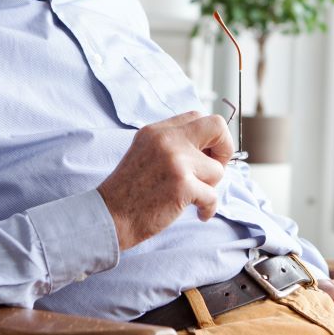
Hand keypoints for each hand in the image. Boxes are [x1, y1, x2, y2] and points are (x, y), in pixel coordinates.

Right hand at [98, 111, 234, 249]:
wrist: (109, 217)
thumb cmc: (129, 192)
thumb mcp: (145, 153)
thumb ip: (172, 144)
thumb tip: (209, 148)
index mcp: (157, 130)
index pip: (197, 116)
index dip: (208, 137)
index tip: (204, 157)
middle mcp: (166, 139)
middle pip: (216, 126)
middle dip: (224, 148)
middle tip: (214, 170)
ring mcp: (175, 161)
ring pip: (217, 170)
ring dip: (209, 187)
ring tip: (190, 197)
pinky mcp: (182, 185)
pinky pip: (213, 195)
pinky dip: (208, 209)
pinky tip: (198, 213)